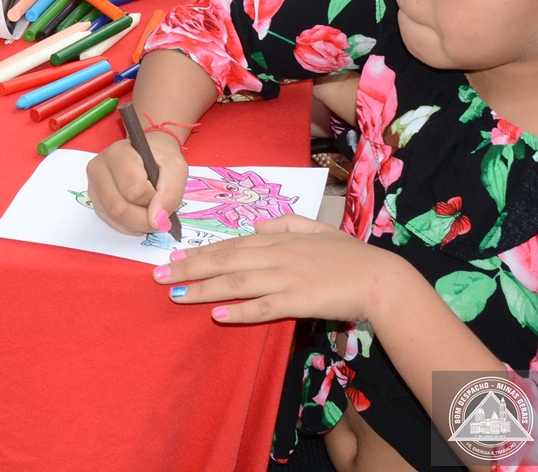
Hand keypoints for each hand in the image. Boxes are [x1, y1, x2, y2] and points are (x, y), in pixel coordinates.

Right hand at [87, 135, 187, 234]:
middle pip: (118, 208)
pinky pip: (111, 223)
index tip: (160, 190)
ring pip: (114, 218)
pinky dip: (130, 226)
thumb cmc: (161, 157)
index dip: (152, 198)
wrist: (149, 153)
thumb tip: (155, 222)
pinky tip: (139, 214)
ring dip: (138, 224)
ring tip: (150, 211)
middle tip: (160, 216)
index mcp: (117, 154)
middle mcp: (98, 169)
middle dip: (144, 220)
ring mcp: (93, 186)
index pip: (133, 189)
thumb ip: (170, 194)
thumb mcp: (176, 169)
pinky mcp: (95, 200)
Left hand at [153, 214, 405, 323]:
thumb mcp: (316, 228)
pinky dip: (238, 311)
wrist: (379, 278)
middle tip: (158, 276)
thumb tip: (257, 223)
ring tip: (176, 295)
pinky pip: (262, 308)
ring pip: (236, 283)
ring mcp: (286, 279)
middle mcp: (276, 255)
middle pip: (224, 261)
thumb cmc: (349, 255)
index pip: (231, 243)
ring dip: (202, 289)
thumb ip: (286, 222)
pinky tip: (217, 314)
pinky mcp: (297, 302)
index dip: (200, 250)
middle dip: (188, 268)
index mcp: (279, 238)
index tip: (173, 255)